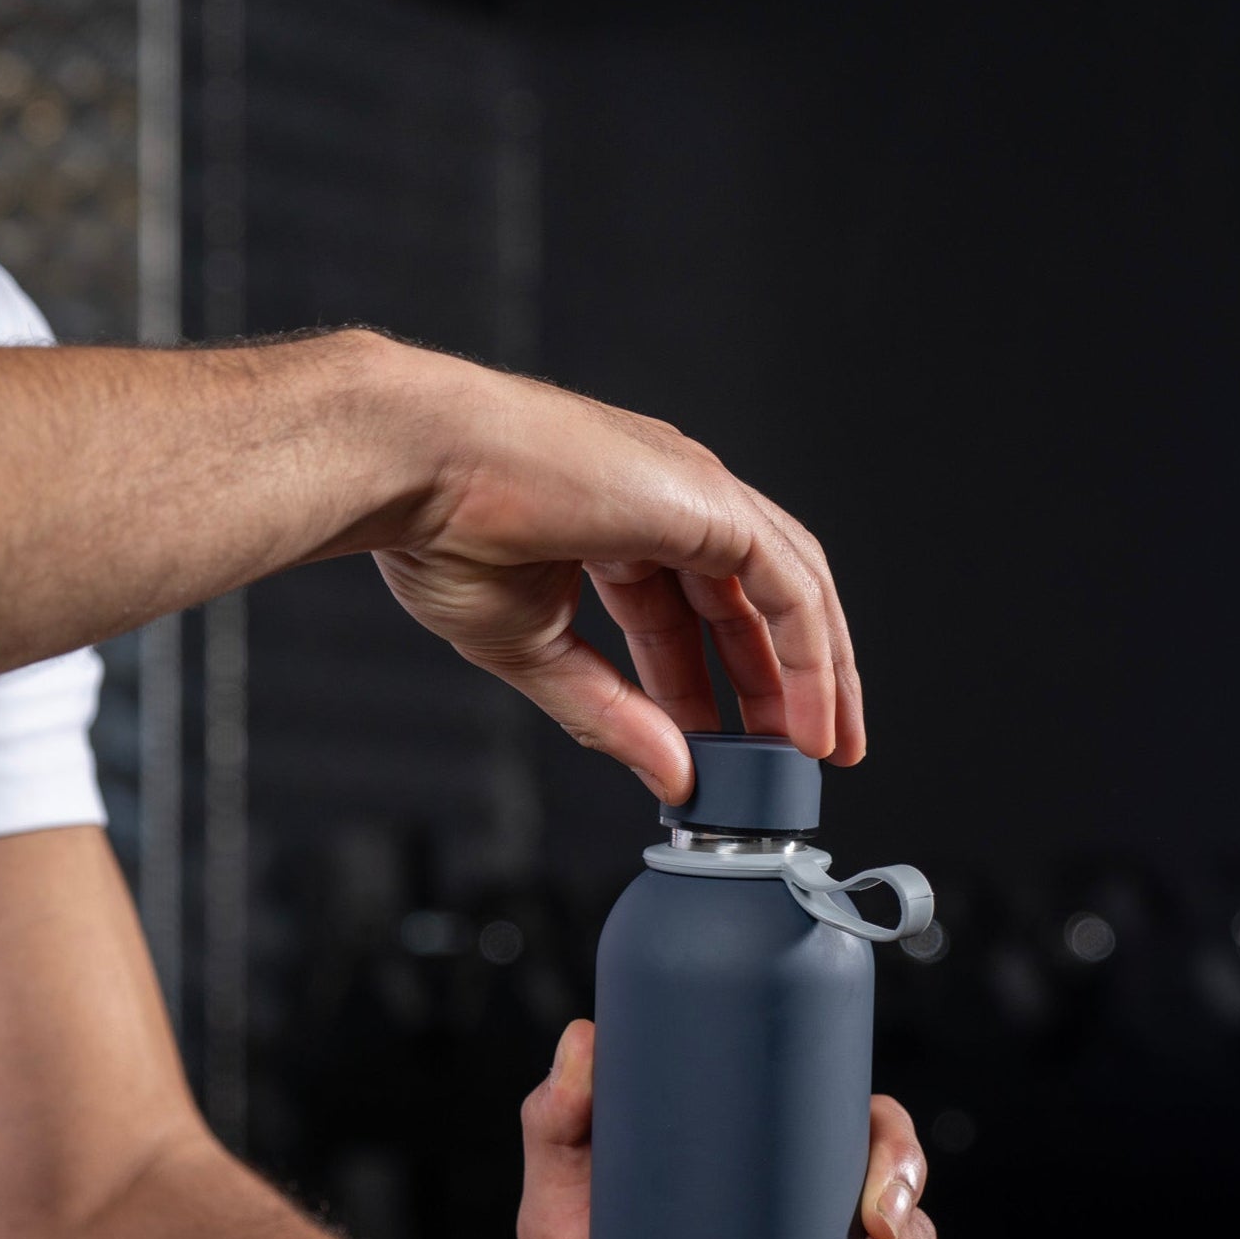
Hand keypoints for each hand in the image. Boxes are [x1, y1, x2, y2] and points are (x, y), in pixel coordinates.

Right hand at [371, 362, 864, 802]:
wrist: (416, 464)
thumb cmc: (438, 528)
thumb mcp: (529, 648)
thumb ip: (606, 712)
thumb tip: (668, 774)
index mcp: (613, 523)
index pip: (686, 612)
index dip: (709, 685)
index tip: (720, 749)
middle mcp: (665, 499)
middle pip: (751, 599)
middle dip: (780, 681)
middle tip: (798, 754)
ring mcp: (692, 492)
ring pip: (789, 585)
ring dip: (814, 671)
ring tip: (823, 744)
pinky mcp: (710, 499)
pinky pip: (788, 583)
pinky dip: (809, 653)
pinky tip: (810, 712)